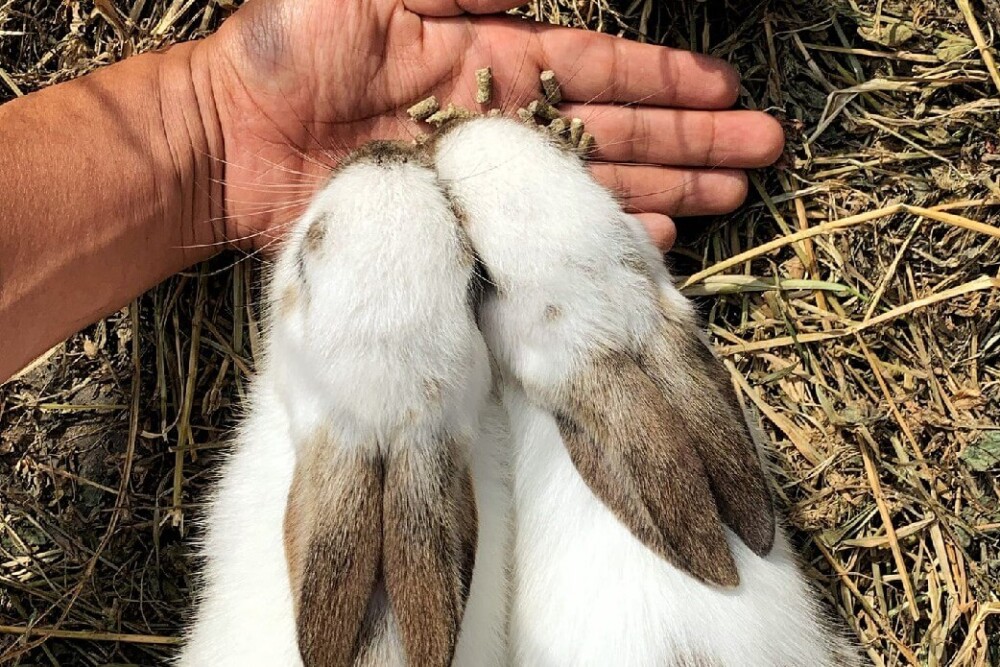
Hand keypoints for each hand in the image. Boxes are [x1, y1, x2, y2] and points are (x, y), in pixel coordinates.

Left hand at [196, 0, 783, 251]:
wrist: (228, 135)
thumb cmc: (285, 46)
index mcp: (490, 56)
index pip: (602, 68)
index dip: (666, 80)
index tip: (726, 89)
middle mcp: (501, 120)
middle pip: (619, 130)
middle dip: (693, 137)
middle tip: (762, 150)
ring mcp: (484, 181)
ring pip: (596, 183)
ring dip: (668, 188)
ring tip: (733, 194)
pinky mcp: (459, 228)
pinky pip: (541, 236)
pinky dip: (598, 234)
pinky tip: (653, 239)